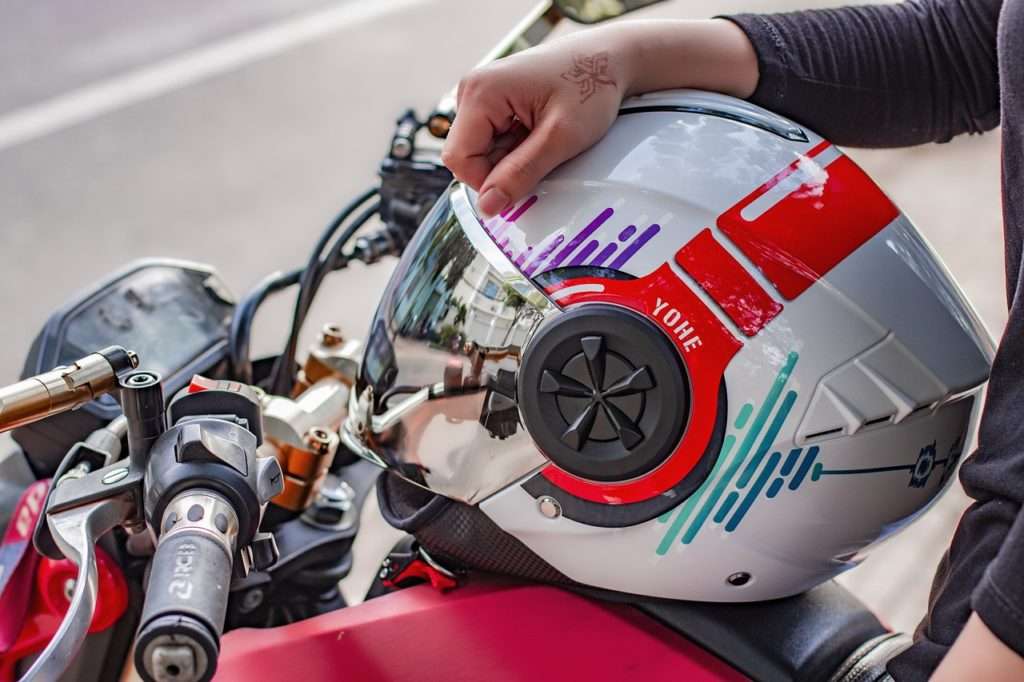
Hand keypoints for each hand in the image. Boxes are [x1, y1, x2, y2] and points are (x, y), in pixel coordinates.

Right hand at [442, 29, 627, 216]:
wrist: (608, 58)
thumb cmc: (591, 84)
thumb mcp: (560, 138)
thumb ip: (521, 173)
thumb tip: (487, 206)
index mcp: (481, 91)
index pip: (460, 160)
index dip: (488, 181)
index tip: (524, 178)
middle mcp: (473, 89)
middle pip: (467, 156)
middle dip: (502, 167)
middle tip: (541, 151)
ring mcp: (482, 94)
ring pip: (480, 151)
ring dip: (511, 157)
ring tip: (543, 137)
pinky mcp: (493, 101)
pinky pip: (492, 140)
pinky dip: (515, 147)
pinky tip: (538, 133)